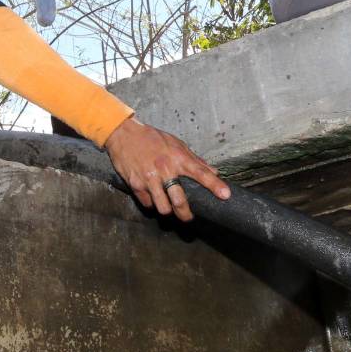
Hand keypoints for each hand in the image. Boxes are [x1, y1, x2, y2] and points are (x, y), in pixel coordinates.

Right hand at [103, 116, 230, 221]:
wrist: (124, 134)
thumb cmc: (152, 138)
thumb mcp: (177, 144)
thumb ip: (195, 160)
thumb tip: (213, 171)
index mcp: (178, 158)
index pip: (201, 173)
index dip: (215, 186)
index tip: (225, 195)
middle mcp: (165, 169)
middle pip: (179, 200)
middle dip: (186, 213)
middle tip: (188, 217)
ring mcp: (150, 178)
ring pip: (163, 206)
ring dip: (167, 211)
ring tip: (169, 209)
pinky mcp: (136, 183)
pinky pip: (147, 202)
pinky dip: (151, 204)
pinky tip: (153, 200)